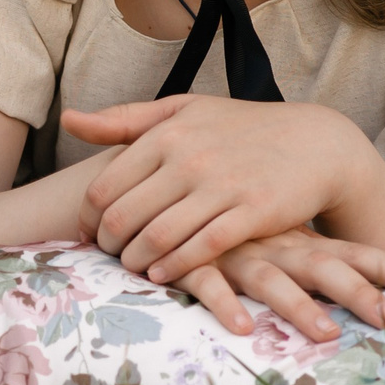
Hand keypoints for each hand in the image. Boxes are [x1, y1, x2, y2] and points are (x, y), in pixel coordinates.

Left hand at [68, 95, 383, 283]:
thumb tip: (69, 119)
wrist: (316, 143)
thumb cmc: (240, 128)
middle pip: (125, 215)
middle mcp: (189, 158)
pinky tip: (163, 274)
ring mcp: (221, 185)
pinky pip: (202, 247)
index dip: (90, 217)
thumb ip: (124, 120)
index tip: (90, 233)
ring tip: (132, 267)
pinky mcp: (253, 211)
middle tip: (109, 255)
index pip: (105, 186)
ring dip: (136, 260)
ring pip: (158, 235)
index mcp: (166, 134)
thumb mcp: (182, 111)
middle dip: (109, 244)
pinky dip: (175, 266)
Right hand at [171, 228, 384, 340]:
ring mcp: (234, 252)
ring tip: (328, 334)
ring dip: (300, 307)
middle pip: (325, 268)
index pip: (353, 252)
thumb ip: (303, 255)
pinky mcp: (191, 261)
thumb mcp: (267, 233)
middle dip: (362, 293)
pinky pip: (208, 283)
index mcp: (296, 239)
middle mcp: (273, 244)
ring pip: (272, 279)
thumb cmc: (219, 221)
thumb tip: (351, 288)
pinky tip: (241, 328)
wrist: (154, 188)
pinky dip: (225, 304)